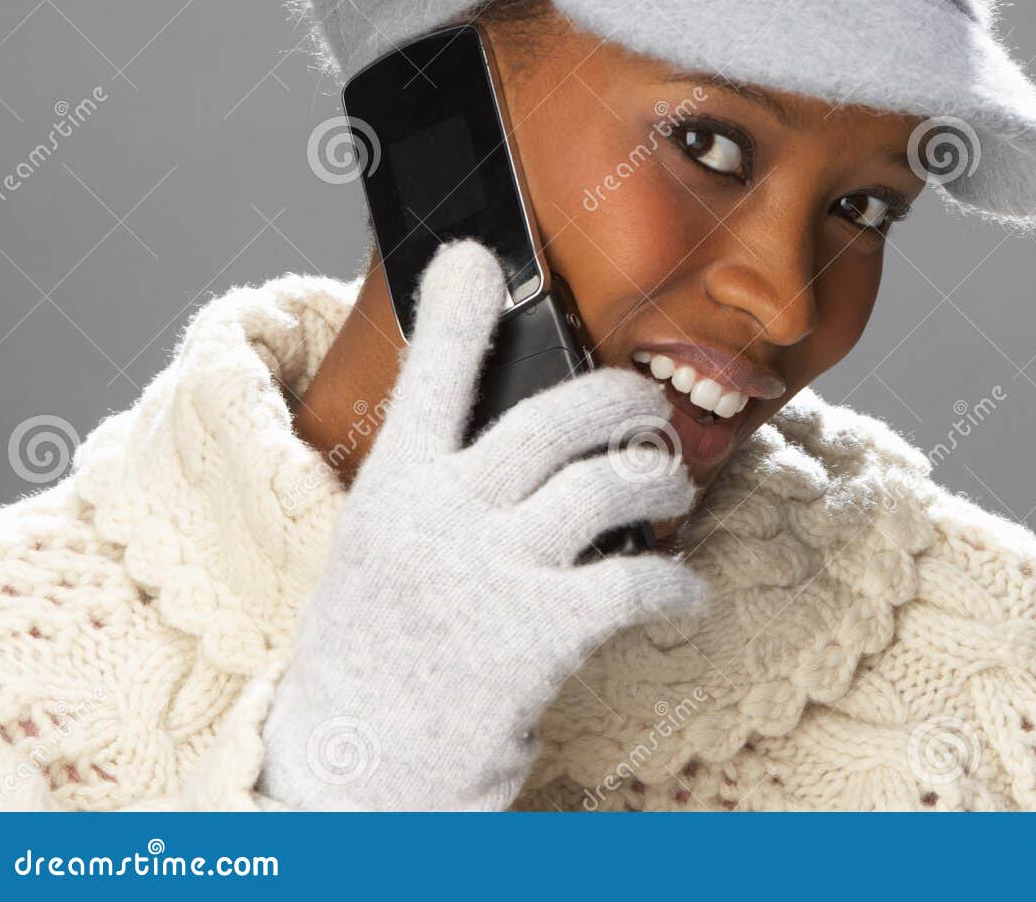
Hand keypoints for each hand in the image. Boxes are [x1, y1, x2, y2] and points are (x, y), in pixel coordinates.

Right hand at [259, 239, 704, 809]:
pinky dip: (677, 583)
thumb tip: (509, 448)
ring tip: (674, 489)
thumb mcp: (380, 555)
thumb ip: (432, 494)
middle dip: (622, 396)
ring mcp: (491, 571)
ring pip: (612, 483)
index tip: (478, 257)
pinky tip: (684, 593)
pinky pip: (637, 577)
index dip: (456, 309)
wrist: (352, 779)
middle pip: (557, 415)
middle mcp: (440, 516)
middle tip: (647, 403)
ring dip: (663, 479)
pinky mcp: (539, 631)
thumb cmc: (375, 661)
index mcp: (393, 489)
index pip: (428, 376)